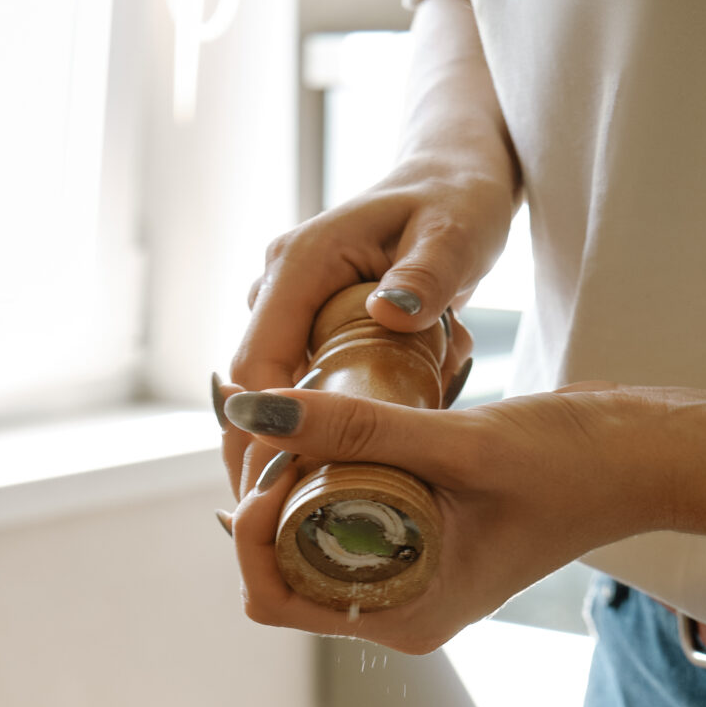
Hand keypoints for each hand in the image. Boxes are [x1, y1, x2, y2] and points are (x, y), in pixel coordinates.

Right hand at [218, 173, 513, 498]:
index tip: (285, 489)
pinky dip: (306, 434)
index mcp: (300, 263)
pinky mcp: (304, 326)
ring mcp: (287, 308)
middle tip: (278, 531)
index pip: (255, 365)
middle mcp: (279, 286)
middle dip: (257, 459)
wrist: (456, 176)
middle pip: (245, 393)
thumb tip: (389, 313)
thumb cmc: (460, 199)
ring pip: (265, 398)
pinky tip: (324, 479)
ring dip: (282, 451)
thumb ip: (428, 274)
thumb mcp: (456, 232)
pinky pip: (290, 391)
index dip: (262, 434)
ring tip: (300, 517)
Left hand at [223, 384, 675, 653]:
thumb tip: (255, 410)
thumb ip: (357, 428)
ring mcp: (412, 584)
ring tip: (301, 419)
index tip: (273, 455)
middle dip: (263, 505)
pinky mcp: (424, 548)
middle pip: (283, 574)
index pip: (275, 599)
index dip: (249, 530)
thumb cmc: (573, 460)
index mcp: (406, 618)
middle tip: (280, 426)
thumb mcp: (459, 441)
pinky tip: (325, 428)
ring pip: (310, 547)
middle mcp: (401, 615)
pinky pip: (348, 524)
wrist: (646, 459)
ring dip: (292, 489)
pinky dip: (327, 480)